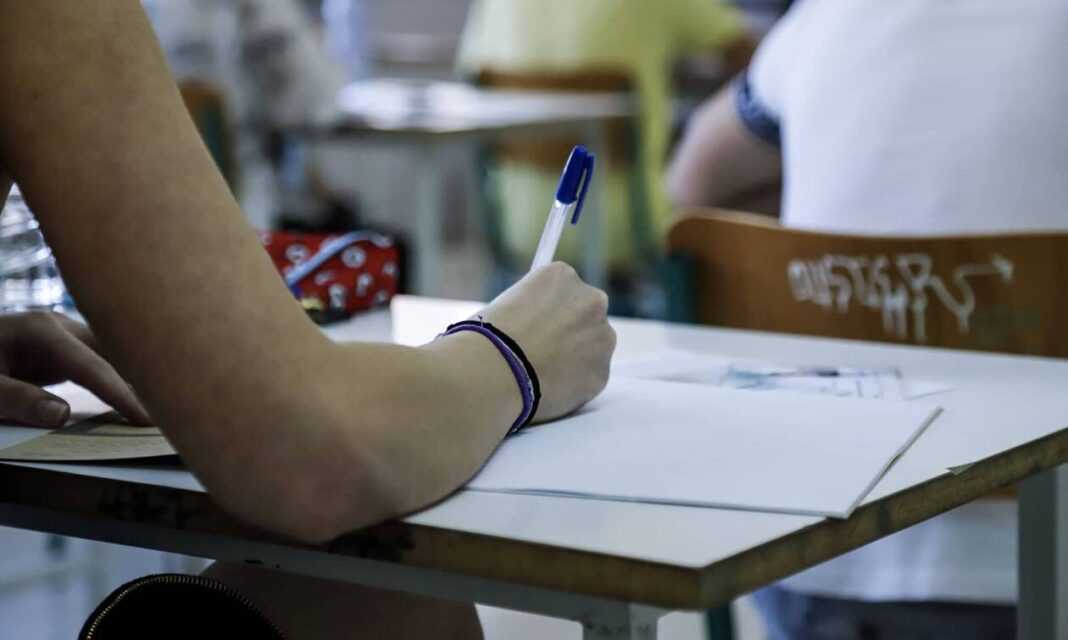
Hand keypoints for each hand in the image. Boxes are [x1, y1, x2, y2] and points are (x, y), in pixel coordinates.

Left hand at [0, 312, 151, 426]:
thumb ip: (17, 399)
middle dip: (141, 376)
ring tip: (160, 400)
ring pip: (110, 354)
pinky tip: (132, 393)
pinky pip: (97, 361)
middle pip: (112, 352)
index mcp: (41, 331)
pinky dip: (115, 377)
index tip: (146, 418)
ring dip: (132, 376)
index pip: (93, 366)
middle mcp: (59, 326)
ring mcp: (62, 334)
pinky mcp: (61, 347)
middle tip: (170, 404)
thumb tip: (63, 415)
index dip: (121, 394)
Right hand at [480, 263, 614, 421]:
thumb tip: (537, 324)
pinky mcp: (601, 372)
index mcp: (562, 275)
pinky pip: (588, 378)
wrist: (493, 371)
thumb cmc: (487, 337)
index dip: (549, 313)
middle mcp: (591, 299)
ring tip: (541, 372)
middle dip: (570, 332)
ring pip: (593, 348)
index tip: (537, 328)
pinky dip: (573, 385)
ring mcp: (601, 337)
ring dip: (575, 358)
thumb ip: (533, 309)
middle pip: (586, 315)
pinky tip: (547, 387)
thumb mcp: (507, 303)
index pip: (564, 291)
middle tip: (544, 351)